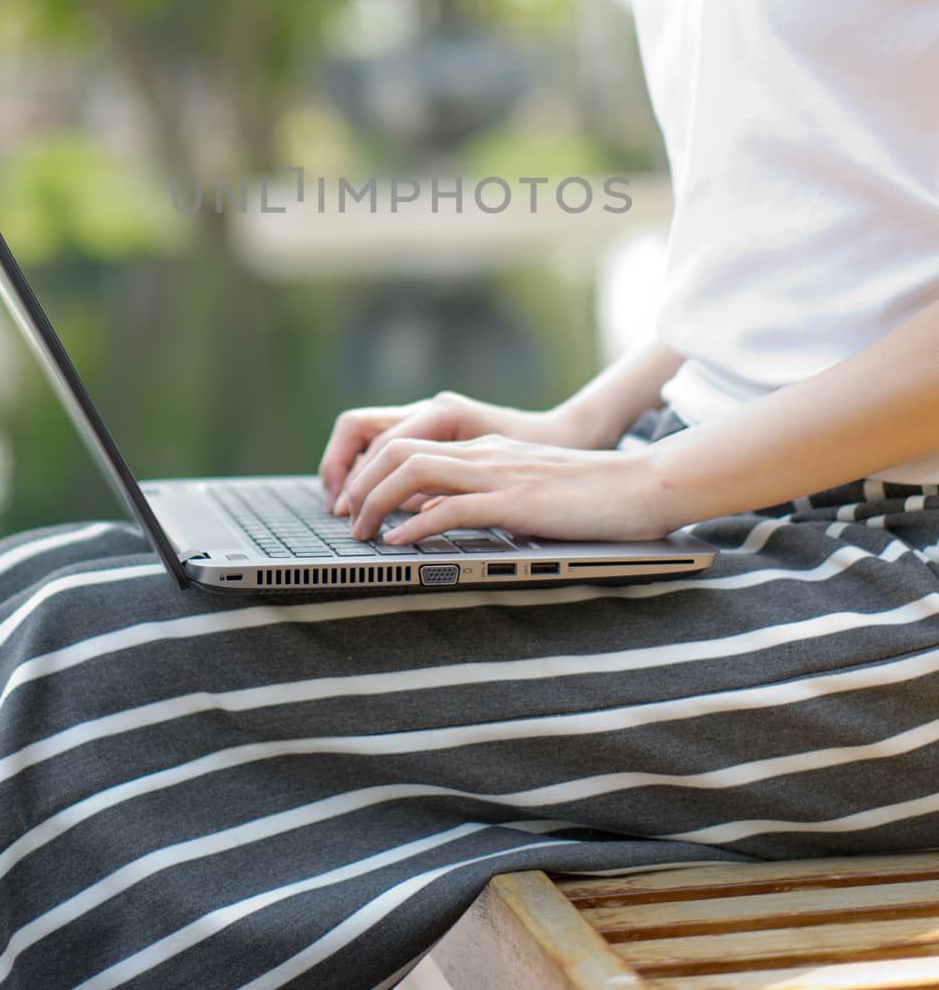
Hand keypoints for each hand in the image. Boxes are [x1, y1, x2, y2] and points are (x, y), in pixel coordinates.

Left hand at [340, 434, 675, 546]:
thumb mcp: (526, 489)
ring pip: (414, 471)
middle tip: (345, 519)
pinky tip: (399, 544)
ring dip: (376, 502)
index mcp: (485, 451)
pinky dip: (416, 526)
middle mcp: (484, 455)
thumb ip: (482, 497)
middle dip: (360, 483)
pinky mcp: (517, 502)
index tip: (355, 505)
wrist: (643, 486)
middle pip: (398, 451)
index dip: (371, 472)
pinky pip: (451, 508)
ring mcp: (499, 476)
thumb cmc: (593, 496)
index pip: (409, 445)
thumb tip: (433, 519)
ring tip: (361, 533)